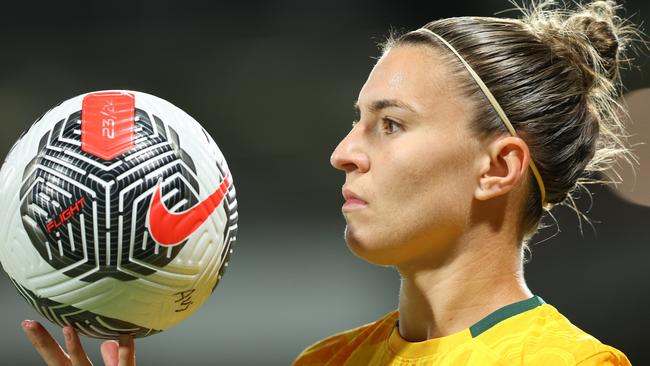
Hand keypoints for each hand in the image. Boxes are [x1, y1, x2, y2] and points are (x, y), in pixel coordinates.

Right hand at [21, 320, 135, 365]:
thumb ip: (111, 359)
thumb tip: (108, 342)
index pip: (58, 357)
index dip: (44, 342)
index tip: (30, 323)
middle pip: (59, 362)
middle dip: (44, 344)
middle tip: (30, 324)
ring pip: (81, 365)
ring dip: (75, 348)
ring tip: (68, 328)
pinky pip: (124, 365)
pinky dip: (127, 352)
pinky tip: (126, 336)